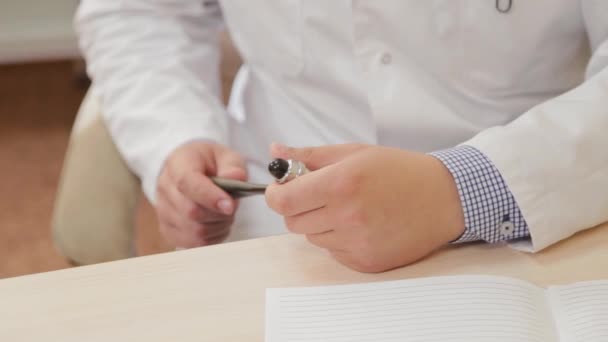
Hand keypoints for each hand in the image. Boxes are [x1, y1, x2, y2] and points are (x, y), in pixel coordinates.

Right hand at [156, 141, 246, 247]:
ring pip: (194, 231)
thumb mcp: (226, 156)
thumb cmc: (211, 164)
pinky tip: (216, 224)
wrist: (193, 171)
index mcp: (178, 164)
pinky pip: (193, 244)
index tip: (230, 206)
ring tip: (224, 214)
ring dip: (218, 227)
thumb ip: (232, 166)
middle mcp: (165, 187)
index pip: (187, 183)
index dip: (209, 197)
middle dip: (219, 214)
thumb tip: (236, 178)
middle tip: (232, 206)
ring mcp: (163, 211)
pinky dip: (212, 238)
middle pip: (191, 212)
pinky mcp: (168, 230)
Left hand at [265, 143, 464, 272]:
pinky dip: (338, 240)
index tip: (280, 189)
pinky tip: (361, 225)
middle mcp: (347, 216)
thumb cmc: (400, 171)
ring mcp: (357, 243)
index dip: (275, 195)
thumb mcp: (354, 153)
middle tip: (319, 194)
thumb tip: (275, 152)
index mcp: (341, 184)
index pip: (282, 202)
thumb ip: (309, 155)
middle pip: (292, 222)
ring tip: (348, 208)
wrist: (443, 198)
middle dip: (298, 207)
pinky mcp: (367, 262)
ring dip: (320, 224)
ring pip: (312, 238)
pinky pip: (333, 253)